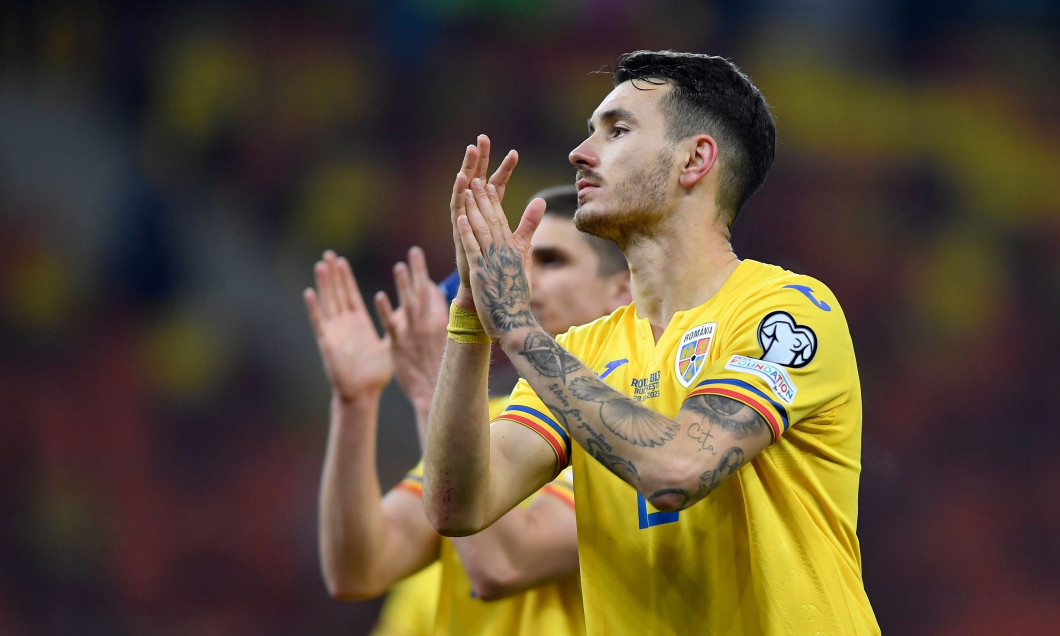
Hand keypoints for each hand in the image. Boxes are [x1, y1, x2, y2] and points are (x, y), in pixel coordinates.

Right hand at [304, 251, 392, 401]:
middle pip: (337, 293)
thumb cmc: (376, 374)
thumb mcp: (390, 344)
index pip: (350, 294)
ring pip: (328, 302)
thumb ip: (397, 327)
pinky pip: (319, 322)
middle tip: (328, 254)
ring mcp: (335, 332)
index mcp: (359, 323)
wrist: (363, 394)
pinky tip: (309, 293)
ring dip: (324, 284)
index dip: (345, 278)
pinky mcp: (328, 342)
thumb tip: (409, 313)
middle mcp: (345, 324)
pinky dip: (314, 308)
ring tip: (321, 265)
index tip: (340, 260)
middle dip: (334, 274)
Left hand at [375, 246, 448, 414]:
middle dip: (419, 270)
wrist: (434, 392)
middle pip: (423, 292)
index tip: (424, 270)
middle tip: (414, 252)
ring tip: (399, 267)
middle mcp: (429, 323)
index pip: (436, 295)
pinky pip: (391, 324)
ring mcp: (413, 333)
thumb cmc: (445, 370)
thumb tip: (451, 312)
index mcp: (444, 322)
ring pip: (407, 303)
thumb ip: (448, 325)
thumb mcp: (454, 345)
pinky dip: (385, 310)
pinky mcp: (399, 345)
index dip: (429, 282)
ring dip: (403, 284)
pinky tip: (379, 297)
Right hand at [449, 135, 517, 310]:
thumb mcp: (519, 242)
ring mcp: (465, 221)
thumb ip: (529, 222)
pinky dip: (458, 192)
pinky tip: (461, 178)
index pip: (498, 186)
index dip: (505, 170)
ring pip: (465, 189)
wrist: (484, 292)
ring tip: (470, 151)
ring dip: (467, 169)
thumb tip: (542, 203)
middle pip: (478, 181)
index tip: (514, 152)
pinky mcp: (458, 231)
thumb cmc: (500, 270)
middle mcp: (475, 215)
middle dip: (481, 160)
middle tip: (482, 138)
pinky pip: (456, 207)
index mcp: (490, 215)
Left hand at [455, 177, 545, 342]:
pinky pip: (473, 249)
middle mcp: (504, 254)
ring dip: (475, 209)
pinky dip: (467, 232)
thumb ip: (526, 245)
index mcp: (514, 252)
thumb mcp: (524, 269)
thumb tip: (530, 234)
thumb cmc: (517, 300)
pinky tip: (461, 218)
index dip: (495, 202)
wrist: (514, 324)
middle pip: (493, 221)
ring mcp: (492, 263)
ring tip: (468, 191)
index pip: (503, 222)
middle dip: (484, 199)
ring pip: (482, 230)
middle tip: (476, 178)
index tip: (488, 185)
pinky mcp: (481, 274)